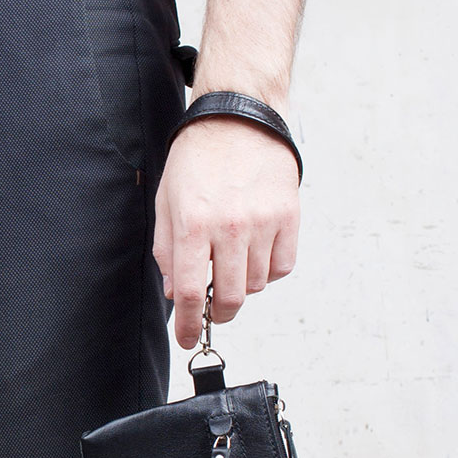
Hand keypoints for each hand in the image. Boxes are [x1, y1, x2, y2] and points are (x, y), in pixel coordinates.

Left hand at [152, 116, 299, 348]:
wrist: (238, 117)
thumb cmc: (197, 159)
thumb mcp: (168, 202)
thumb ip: (168, 251)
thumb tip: (177, 294)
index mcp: (193, 225)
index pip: (192, 294)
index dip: (189, 325)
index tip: (187, 339)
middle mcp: (230, 228)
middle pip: (230, 299)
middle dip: (218, 313)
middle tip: (212, 306)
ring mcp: (263, 223)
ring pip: (257, 285)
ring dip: (242, 285)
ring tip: (232, 260)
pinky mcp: (289, 217)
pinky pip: (282, 267)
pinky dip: (268, 270)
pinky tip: (254, 252)